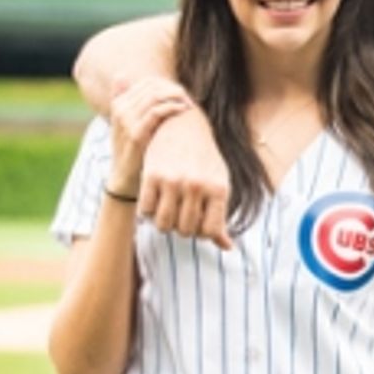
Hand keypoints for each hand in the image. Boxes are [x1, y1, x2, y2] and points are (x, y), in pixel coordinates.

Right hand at [107, 76, 192, 197]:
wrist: (126, 179)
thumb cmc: (135, 152)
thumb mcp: (133, 126)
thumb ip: (137, 105)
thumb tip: (134, 81)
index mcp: (119, 103)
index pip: (147, 82)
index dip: (167, 85)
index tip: (183, 94)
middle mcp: (120, 108)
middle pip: (152, 87)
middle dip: (173, 90)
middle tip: (189, 98)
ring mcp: (125, 120)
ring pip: (154, 96)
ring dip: (175, 97)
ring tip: (188, 104)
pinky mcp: (134, 134)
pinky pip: (155, 112)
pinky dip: (172, 108)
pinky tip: (183, 111)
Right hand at [138, 100, 233, 248]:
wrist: (183, 125)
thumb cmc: (204, 160)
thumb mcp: (218, 184)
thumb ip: (220, 217)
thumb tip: (227, 248)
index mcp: (218, 189)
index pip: (209, 232)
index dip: (202, 232)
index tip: (198, 223)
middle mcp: (196, 185)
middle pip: (185, 230)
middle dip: (182, 227)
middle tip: (181, 214)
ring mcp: (172, 180)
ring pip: (163, 225)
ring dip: (164, 223)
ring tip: (168, 210)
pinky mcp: (151, 175)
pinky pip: (146, 211)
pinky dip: (148, 212)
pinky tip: (155, 201)